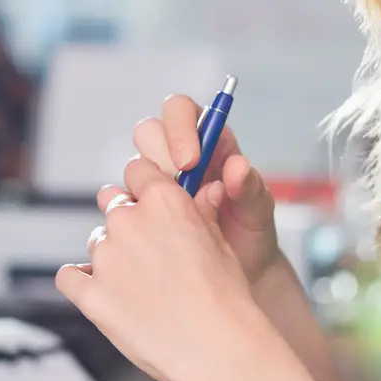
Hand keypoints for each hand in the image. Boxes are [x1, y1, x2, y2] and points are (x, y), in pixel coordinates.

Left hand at [55, 152, 275, 380]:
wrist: (218, 349)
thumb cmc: (227, 300)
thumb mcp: (220, 243)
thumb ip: (199, 214)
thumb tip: (200, 193)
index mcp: (164, 201)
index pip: (137, 170)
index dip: (143, 186)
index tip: (149, 203)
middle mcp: (129, 220)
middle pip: (113, 204)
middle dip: (127, 222)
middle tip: (148, 253)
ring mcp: (107, 258)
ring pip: (97, 242)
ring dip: (111, 256)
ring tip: (139, 287)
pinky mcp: (91, 295)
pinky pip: (69, 277)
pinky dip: (81, 282)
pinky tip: (100, 293)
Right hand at [114, 95, 286, 291]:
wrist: (241, 269)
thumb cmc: (252, 232)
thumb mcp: (259, 210)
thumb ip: (250, 187)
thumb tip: (236, 167)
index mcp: (208, 142)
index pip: (181, 111)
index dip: (180, 128)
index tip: (190, 160)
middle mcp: (178, 157)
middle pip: (149, 132)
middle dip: (159, 156)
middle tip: (178, 188)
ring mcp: (157, 183)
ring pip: (133, 165)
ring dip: (144, 185)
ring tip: (169, 215)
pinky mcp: (143, 209)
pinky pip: (122, 200)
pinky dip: (129, 211)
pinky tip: (150, 231)